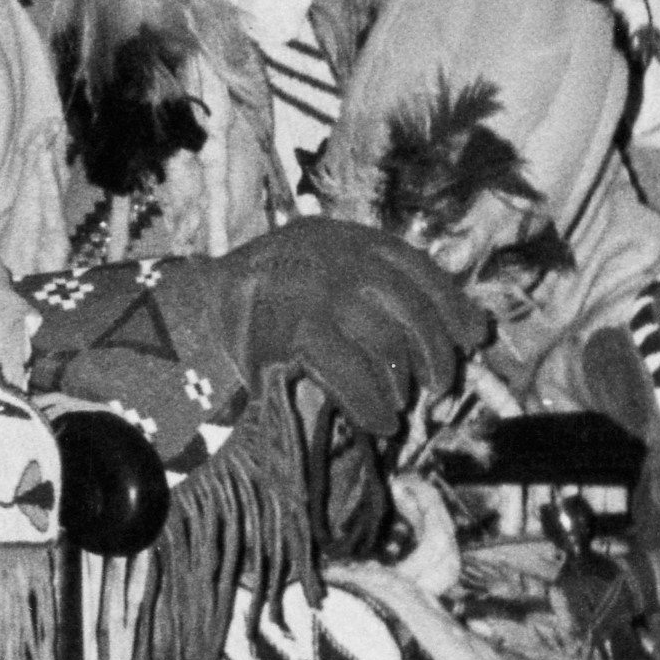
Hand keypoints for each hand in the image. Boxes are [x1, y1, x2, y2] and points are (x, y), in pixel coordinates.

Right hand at [164, 223, 491, 455]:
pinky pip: (354, 372)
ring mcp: (314, 291)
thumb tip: (476, 327)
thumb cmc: (259, 306)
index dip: (451, 303)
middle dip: (433, 352)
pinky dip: (373, 403)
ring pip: (386, 342)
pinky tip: (378, 422)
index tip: (472, 338)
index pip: (416, 266)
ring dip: (400, 383)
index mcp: (342, 237)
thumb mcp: (320, 274)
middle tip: (438, 386)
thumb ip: (382, 288)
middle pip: (409, 306)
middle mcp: (333, 256)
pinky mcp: (295, 330)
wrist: (183, 318)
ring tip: (397, 408)